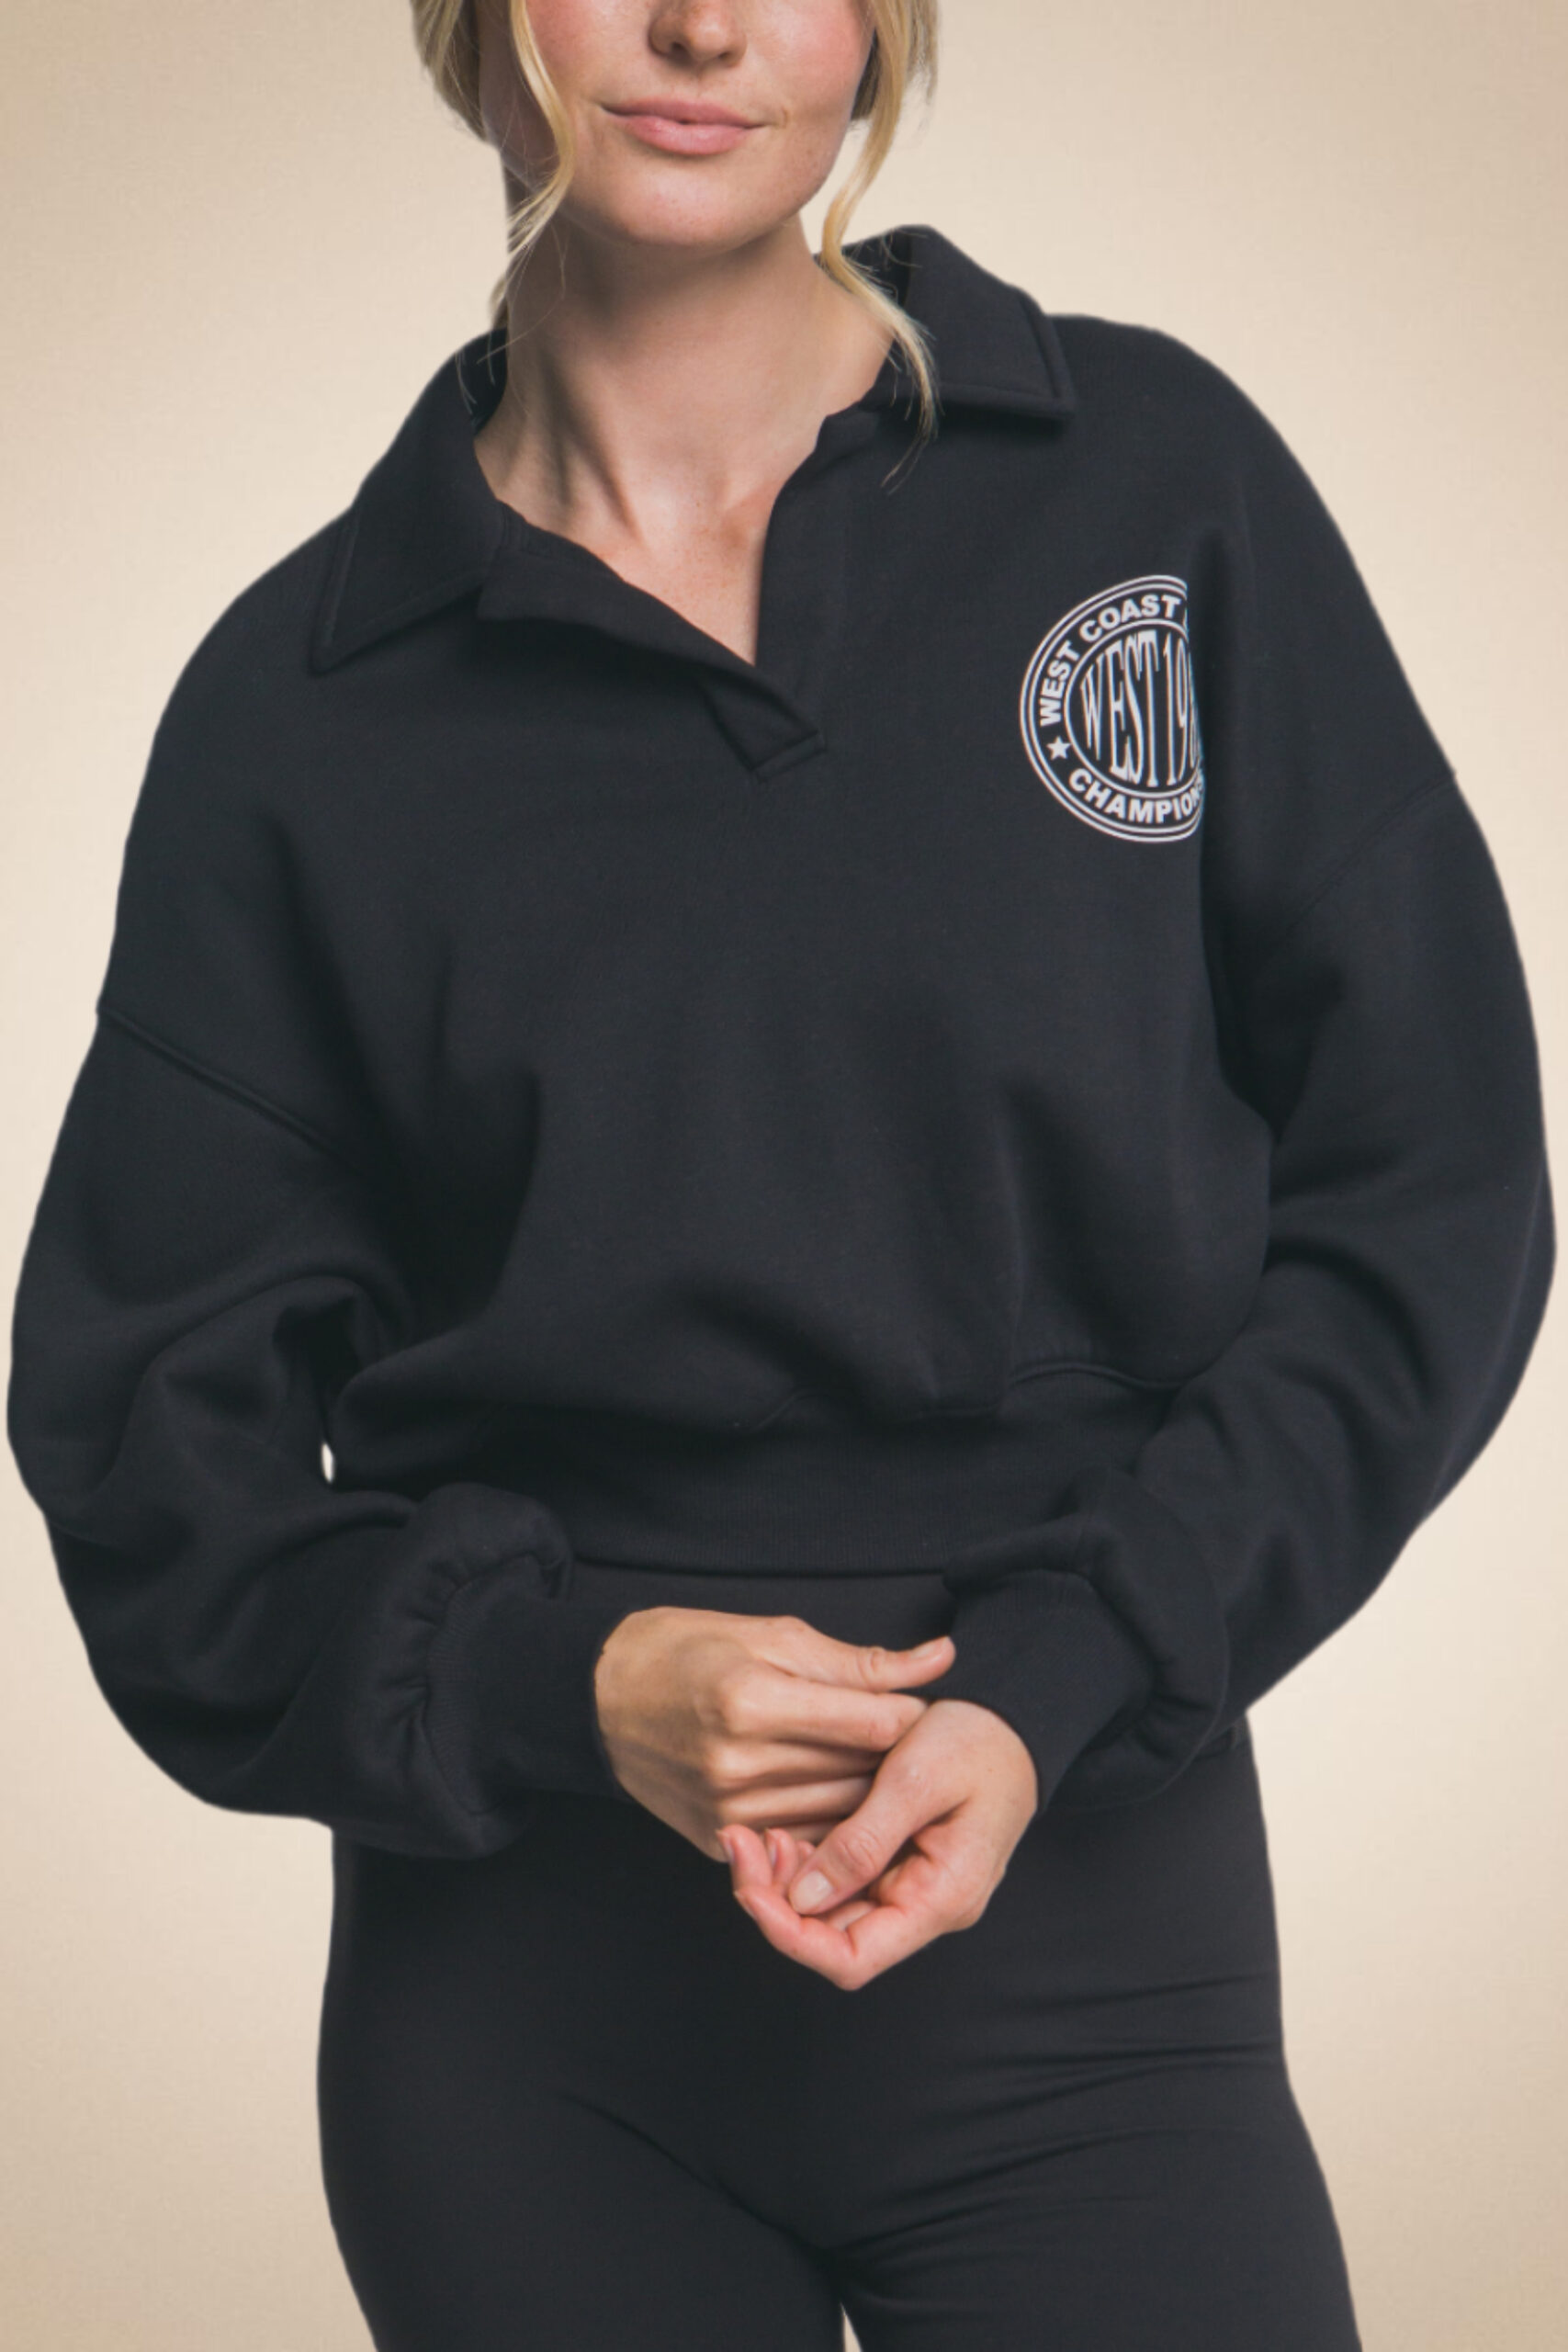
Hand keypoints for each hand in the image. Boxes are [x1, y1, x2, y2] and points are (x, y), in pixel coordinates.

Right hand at [592, 1605, 956, 1858]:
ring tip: (874, 1760)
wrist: (601, 1698)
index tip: (922, 1705)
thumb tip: (941, 1659)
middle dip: (895, 1754)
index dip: (912, 1714)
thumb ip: (860, 1662)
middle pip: (860, 1772)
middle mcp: (738, 1764)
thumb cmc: (686, 1651)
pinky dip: (828, 1816)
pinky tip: (832, 1789)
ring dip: (868, 1790)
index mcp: (752, 1701)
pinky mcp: (719, 1839)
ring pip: (839, 1813)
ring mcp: (727, 1810)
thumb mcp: (772, 1635)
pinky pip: (803, 1837)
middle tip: (909, 1735)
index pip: (873, 1723)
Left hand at [718, 1698, 1037, 1988]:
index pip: (852, 1959)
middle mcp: (926, 1907)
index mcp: (942, 1899)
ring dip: (787, 1882)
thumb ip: (863, 1841)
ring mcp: (913, 1890)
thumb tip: (803, 1898)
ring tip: (759, 1833)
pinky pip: (843, 1884)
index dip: (790, 1937)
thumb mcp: (917, 1778)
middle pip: (834, 1939)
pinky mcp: (899, 1867)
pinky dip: (807, 1865)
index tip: (748, 1890)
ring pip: (832, 1915)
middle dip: (777, 1901)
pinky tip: (784, 1832)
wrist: (1013, 1719)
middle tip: (742, 1844)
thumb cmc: (976, 1741)